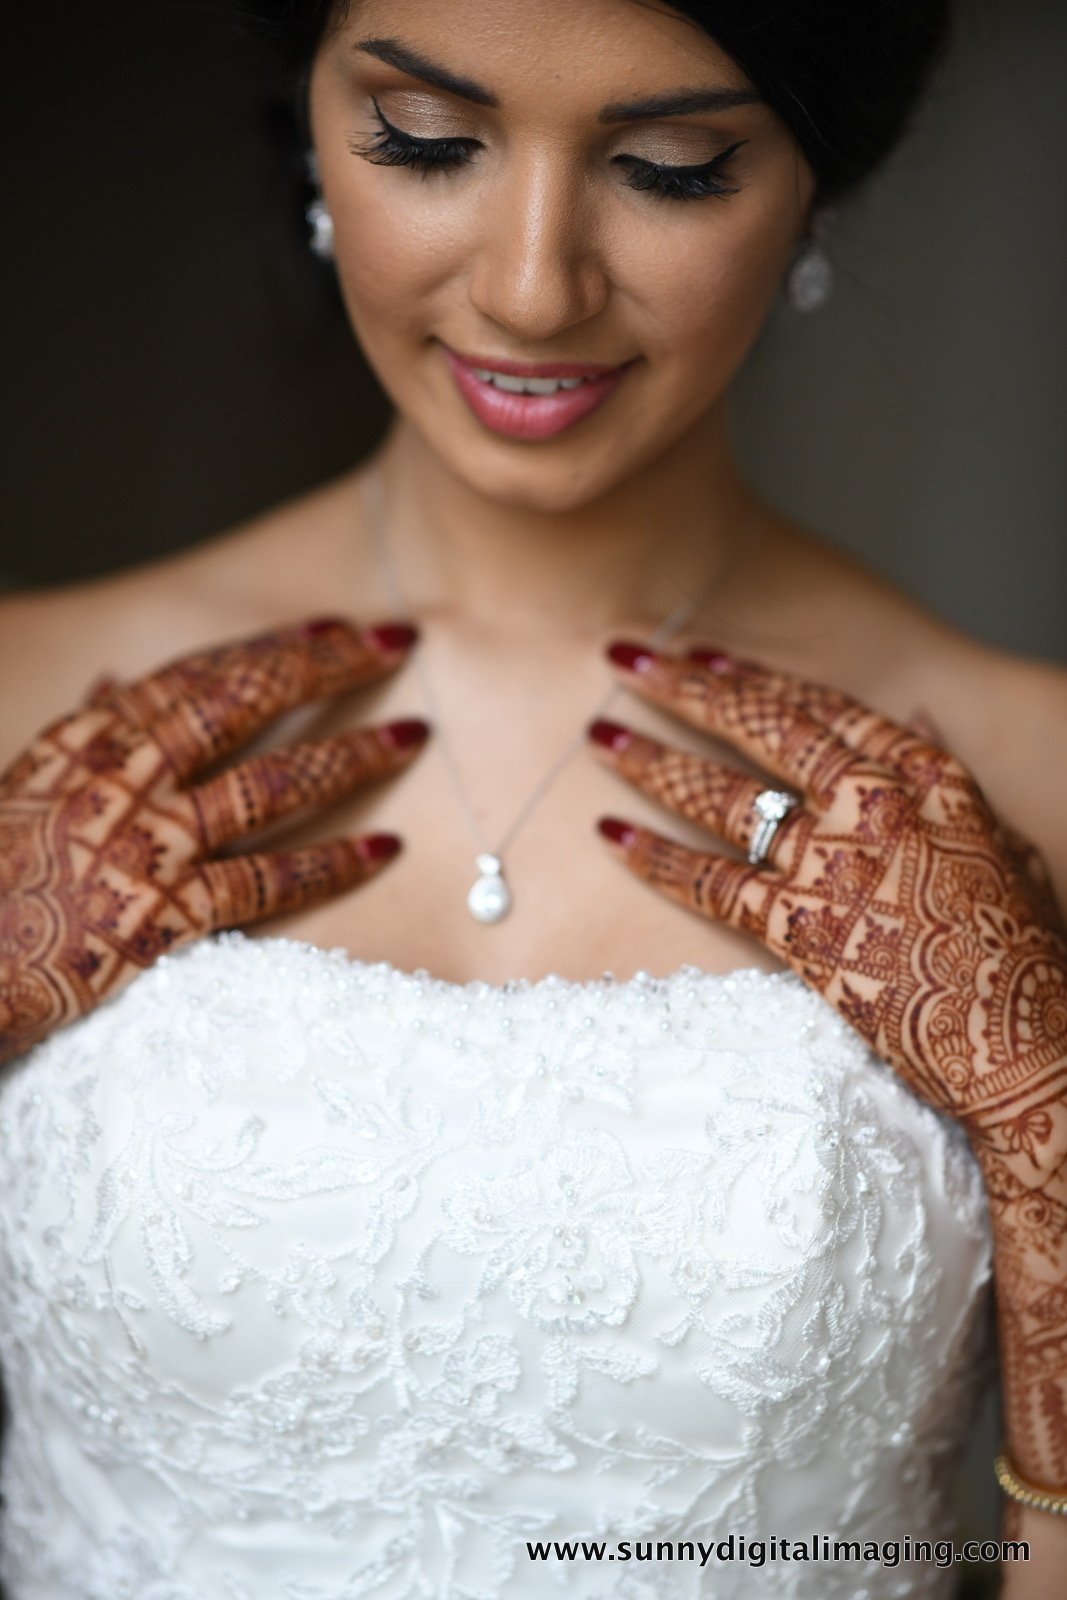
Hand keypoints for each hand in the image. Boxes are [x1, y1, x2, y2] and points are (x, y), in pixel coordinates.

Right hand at [0, 617, 428, 1062]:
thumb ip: (86, 728)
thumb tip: (114, 680)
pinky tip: (386, 848)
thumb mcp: (34, 778)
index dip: (279, 645)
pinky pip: (271, 882)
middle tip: (398, 644)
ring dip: (352, 756)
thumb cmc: (0, 867)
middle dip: (330, 667)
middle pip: (249, 702)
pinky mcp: (171, 912)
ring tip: (413, 736)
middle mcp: (129, 775)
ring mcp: (154, 843)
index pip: (205, 672)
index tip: (337, 626)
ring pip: (275, 785)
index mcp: (95, 735)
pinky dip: (334, 864)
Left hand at [588, 641, 1066, 1188]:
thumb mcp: (1002, 844)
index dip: (754, 677)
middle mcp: (870, 807)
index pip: (822, 708)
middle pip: (759, 729)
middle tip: (627, 659)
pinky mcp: (797, 929)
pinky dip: (653, 860)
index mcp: (924, 778)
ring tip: (599, 736)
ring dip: (652, 761)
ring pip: (721, 796)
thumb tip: (915, 720)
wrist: (1018, 1043)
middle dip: (685, 688)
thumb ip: (947, 782)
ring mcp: (829, 866)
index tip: (703, 654)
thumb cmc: (1020, 952)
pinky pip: (709, 884)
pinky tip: (610, 836)